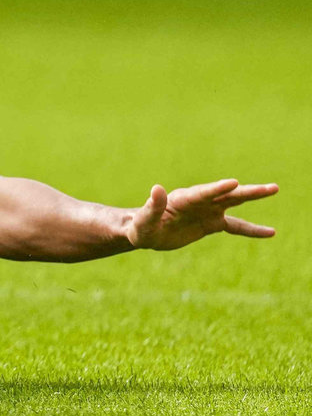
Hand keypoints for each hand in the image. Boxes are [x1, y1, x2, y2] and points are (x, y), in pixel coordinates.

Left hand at [126, 178, 278, 250]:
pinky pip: (236, 226)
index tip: (233, 183)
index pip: (202, 193)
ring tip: (274, 189)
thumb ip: (152, 207)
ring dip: (252, 196)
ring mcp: (206, 211)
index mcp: (182, 200)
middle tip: (270, 187)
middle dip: (247, 191)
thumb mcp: (143, 221)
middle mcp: (198, 201)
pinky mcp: (211, 223)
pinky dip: (252, 229)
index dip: (217, 188)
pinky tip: (271, 232)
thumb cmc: (140, 227)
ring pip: (234, 202)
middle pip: (225, 194)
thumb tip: (157, 188)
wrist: (144, 232)